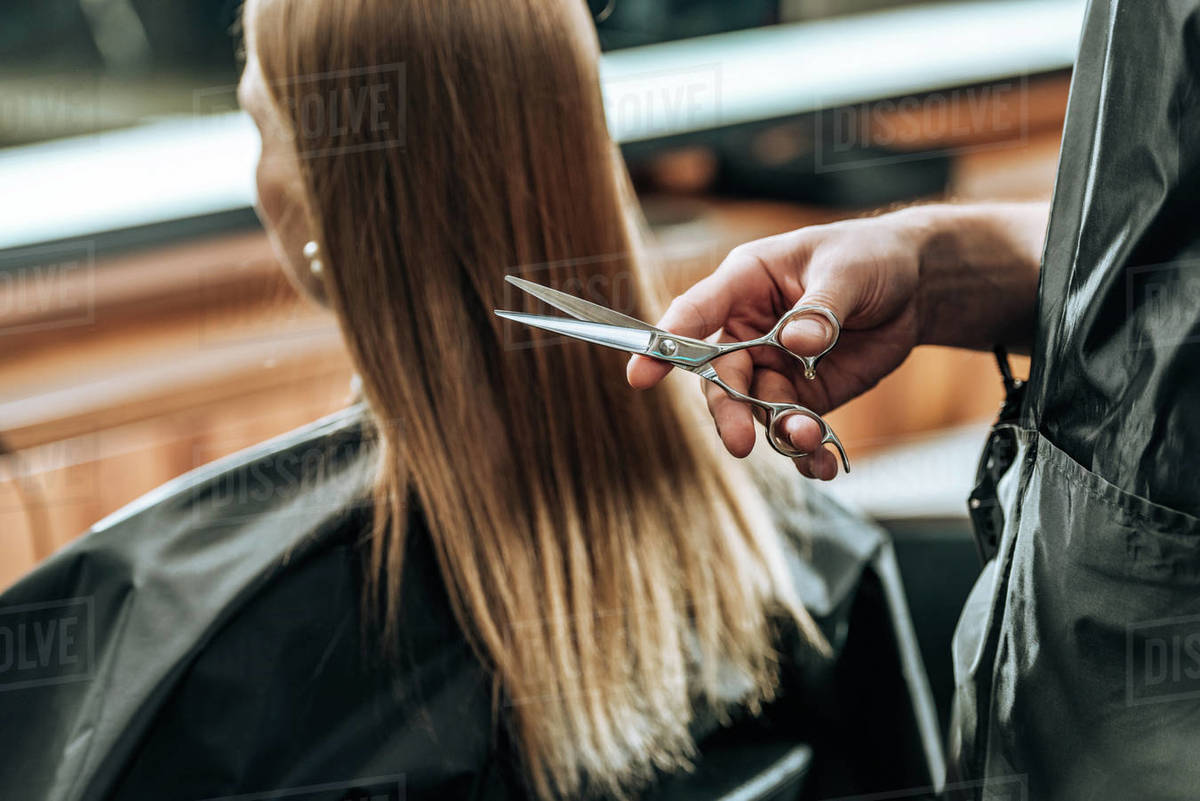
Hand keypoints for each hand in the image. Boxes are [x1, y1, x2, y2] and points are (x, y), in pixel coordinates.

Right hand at [627, 203, 1045, 479]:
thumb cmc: (869, 258)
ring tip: (813, 442)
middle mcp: (749, 330)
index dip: (666, 344)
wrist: (915, 285)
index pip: (695, 313)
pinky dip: (807, 453)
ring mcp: (774, 367)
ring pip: (757, 410)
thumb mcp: (848, 271)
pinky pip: (793, 429)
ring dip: (780, 432)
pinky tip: (825, 465)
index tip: (641, 376)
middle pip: (720, 378)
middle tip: (740, 442)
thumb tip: (797, 342)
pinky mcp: (805, 395)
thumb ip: (821, 308)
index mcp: (745, 284)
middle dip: (728, 411)